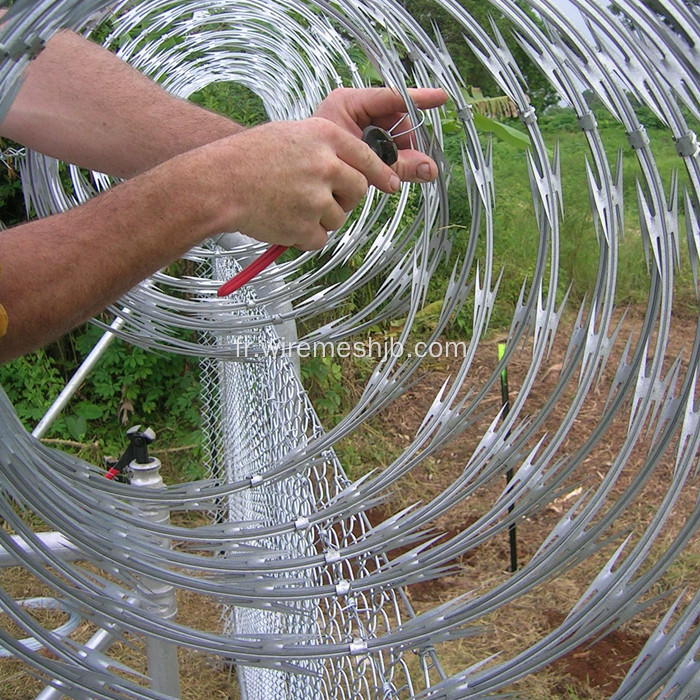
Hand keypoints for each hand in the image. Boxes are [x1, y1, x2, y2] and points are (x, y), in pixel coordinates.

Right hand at [191, 118, 399, 249]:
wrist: (217, 183)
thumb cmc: (247, 158)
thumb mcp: (291, 135)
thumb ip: (324, 148)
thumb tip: (352, 169)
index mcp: (324, 136)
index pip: (366, 156)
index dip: (381, 172)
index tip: (391, 183)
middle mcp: (325, 165)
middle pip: (358, 190)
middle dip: (346, 198)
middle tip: (322, 199)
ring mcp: (316, 197)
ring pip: (339, 218)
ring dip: (321, 218)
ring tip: (290, 207)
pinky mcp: (305, 226)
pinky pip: (320, 238)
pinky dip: (305, 237)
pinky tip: (284, 223)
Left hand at [313, 87, 447, 183]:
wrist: (295, 180)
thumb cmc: (318, 163)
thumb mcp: (362, 162)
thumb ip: (397, 165)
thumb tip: (431, 170)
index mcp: (348, 103)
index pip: (390, 97)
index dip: (418, 100)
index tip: (440, 98)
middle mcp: (354, 110)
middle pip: (395, 120)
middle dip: (404, 142)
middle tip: (406, 163)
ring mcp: (357, 124)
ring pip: (392, 136)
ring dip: (397, 155)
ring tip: (388, 171)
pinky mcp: (358, 141)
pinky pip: (384, 147)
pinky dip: (389, 160)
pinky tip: (385, 171)